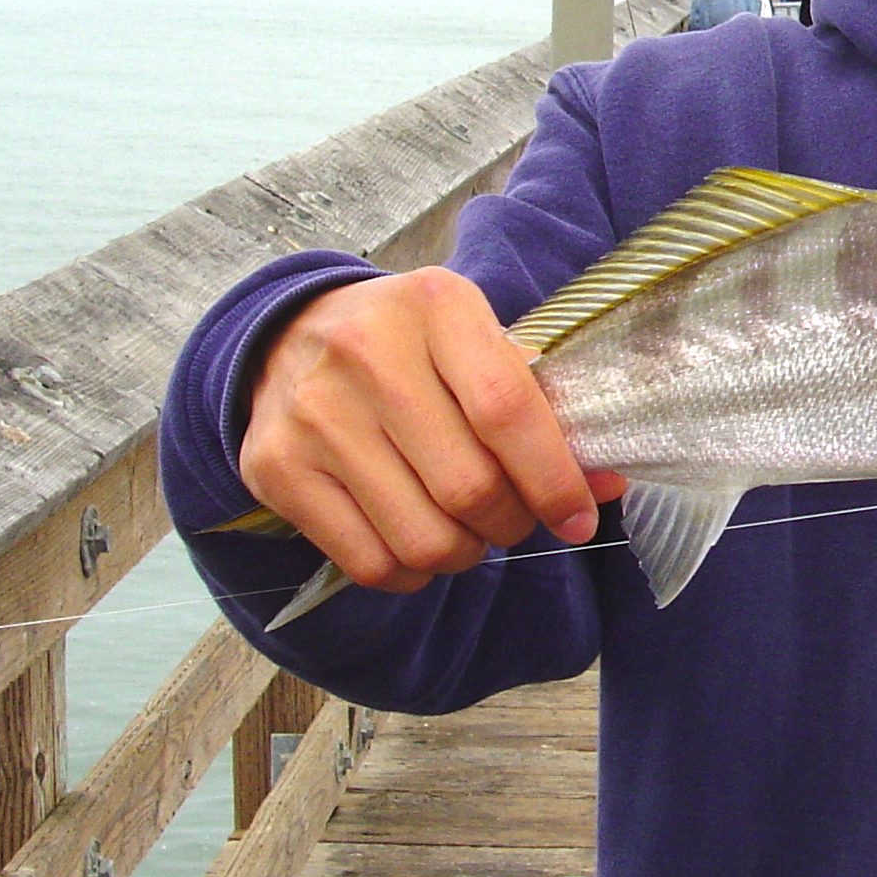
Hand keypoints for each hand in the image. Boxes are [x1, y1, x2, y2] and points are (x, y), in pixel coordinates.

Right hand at [238, 268, 624, 595]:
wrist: (290, 333)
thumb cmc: (410, 343)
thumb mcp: (475, 340)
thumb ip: (539, 404)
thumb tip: (601, 484)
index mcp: (435, 305)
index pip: (507, 410)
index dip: (554, 478)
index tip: (579, 517)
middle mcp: (366, 352)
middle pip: (468, 485)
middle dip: (512, 521)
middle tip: (516, 517)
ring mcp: (314, 413)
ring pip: (421, 536)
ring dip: (465, 553)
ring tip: (467, 530)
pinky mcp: (276, 468)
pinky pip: (369, 561)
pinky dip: (413, 572)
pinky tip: (419, 543)